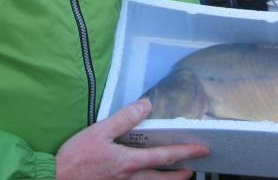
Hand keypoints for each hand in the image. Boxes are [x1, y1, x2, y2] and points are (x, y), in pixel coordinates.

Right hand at [55, 99, 208, 179]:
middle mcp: (130, 179)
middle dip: (181, 174)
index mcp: (130, 162)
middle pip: (163, 178)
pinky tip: (147, 179)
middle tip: (194, 169)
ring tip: (177, 177)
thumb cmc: (75, 157)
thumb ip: (125, 118)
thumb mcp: (99, 131)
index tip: (202, 149)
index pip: (165, 156)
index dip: (186, 152)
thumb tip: (146, 105)